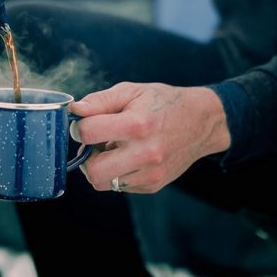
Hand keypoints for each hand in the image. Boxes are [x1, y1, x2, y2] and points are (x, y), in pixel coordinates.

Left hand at [70, 82, 230, 192]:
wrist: (201, 121)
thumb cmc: (162, 102)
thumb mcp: (131, 91)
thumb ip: (99, 101)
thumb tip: (75, 111)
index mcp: (137, 125)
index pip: (88, 133)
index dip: (78, 127)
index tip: (83, 124)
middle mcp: (145, 153)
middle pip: (92, 170)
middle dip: (86, 156)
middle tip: (95, 142)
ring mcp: (150, 173)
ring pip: (103, 183)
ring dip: (100, 167)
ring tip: (112, 149)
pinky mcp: (153, 185)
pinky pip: (119, 186)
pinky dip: (116, 172)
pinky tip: (127, 156)